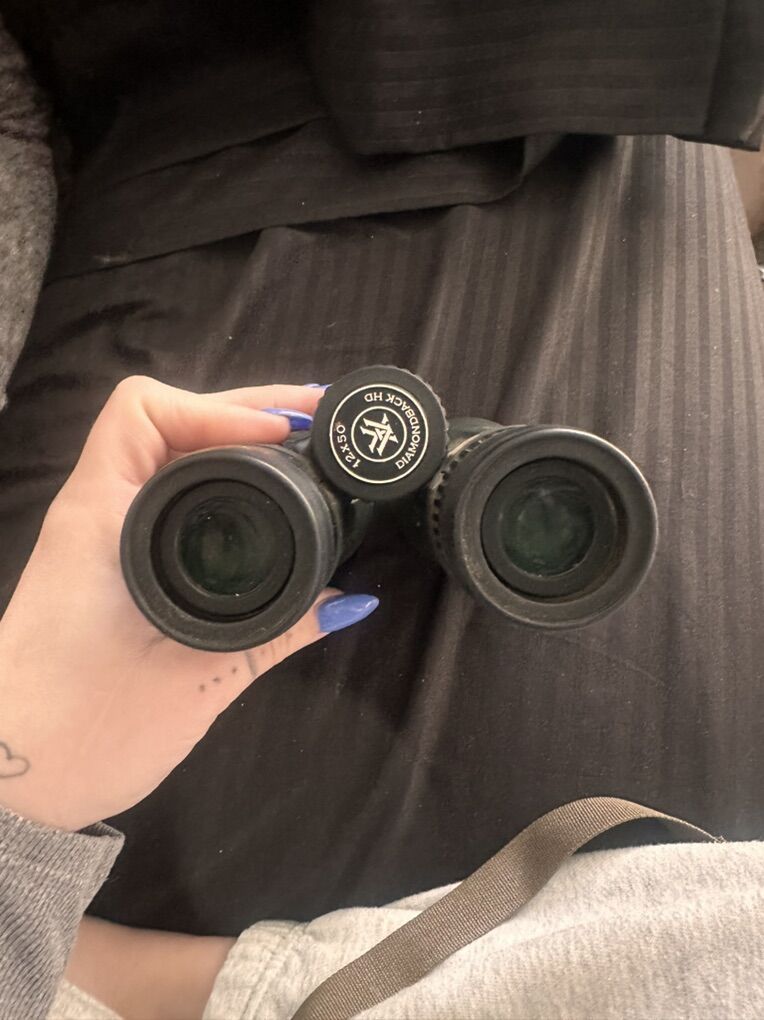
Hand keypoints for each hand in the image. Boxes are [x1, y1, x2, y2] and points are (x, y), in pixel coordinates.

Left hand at [0, 376, 377, 831]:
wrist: (15, 779)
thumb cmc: (84, 727)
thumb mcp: (195, 679)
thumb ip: (277, 634)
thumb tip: (349, 600)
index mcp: (102, 516)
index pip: (146, 411)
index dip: (220, 410)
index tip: (284, 436)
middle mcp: (98, 510)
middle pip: (169, 420)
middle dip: (247, 410)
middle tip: (320, 420)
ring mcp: (102, 535)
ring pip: (169, 455)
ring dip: (234, 439)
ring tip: (305, 446)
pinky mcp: (112, 564)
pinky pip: (169, 497)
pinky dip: (221, 481)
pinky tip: (265, 496)